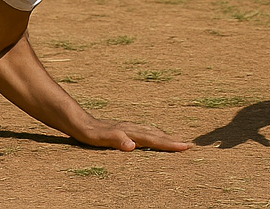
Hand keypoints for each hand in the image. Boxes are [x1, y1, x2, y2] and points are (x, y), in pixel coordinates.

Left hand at [76, 117, 190, 151]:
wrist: (80, 123)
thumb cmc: (90, 133)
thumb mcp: (100, 139)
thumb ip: (116, 140)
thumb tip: (132, 145)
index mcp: (130, 132)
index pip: (154, 139)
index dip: (170, 144)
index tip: (186, 147)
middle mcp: (133, 129)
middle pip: (157, 135)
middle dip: (173, 141)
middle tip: (189, 146)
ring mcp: (129, 128)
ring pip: (152, 132)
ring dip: (165, 137)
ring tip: (176, 141)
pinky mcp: (125, 130)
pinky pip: (145, 133)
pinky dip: (154, 136)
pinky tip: (153, 137)